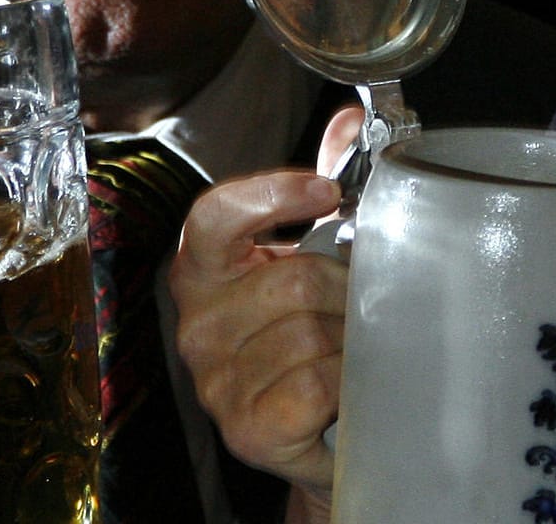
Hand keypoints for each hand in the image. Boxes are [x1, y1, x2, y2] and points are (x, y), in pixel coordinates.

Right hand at [170, 108, 359, 517]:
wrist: (321, 436)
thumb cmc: (314, 337)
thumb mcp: (314, 257)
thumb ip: (324, 187)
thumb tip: (353, 120)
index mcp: (205, 271)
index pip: (214, 217)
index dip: (271, 196)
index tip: (329, 191)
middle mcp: (197, 324)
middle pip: (291, 277)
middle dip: (344, 289)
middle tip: (359, 309)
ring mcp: (216, 382)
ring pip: (309, 331)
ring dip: (350, 339)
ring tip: (352, 351)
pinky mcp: (246, 429)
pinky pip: (316, 380)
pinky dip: (346, 381)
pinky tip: (345, 389)